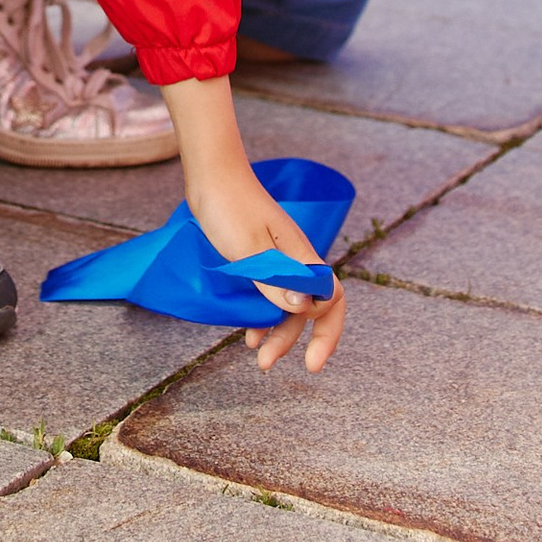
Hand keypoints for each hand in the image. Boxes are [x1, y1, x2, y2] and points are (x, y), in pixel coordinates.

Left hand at [165, 79, 345, 373]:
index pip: (330, 298)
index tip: (312, 362)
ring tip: (256, 355)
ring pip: (288, 303)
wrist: (211, 176)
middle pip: (309, 307)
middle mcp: (295, 260)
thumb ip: (275, 281)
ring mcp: (278, 260)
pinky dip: (263, 315)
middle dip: (295, 340)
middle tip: (267, 365)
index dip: (327, 332)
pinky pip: (270, 293)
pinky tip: (249, 331)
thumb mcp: (248, 250)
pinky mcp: (260, 258)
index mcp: (301, 256)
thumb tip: (303, 310)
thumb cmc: (230, 207)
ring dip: (277, 331)